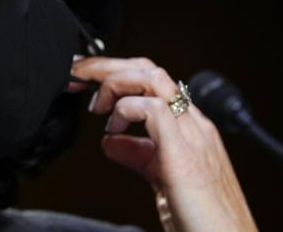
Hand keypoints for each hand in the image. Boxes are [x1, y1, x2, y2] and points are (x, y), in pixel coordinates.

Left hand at [67, 55, 257, 231]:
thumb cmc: (203, 220)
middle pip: (149, 69)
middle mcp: (194, 124)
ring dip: (115, 82)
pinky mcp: (184, 155)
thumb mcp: (162, 178)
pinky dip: (125, 111)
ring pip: (152, 78)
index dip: (116, 73)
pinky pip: (153, 109)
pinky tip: (113, 130)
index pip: (152, 80)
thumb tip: (111, 141)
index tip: (86, 82)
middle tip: (79, 78)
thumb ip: (139, 154)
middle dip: (108, 66)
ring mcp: (193, 136)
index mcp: (190, 127)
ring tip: (97, 105)